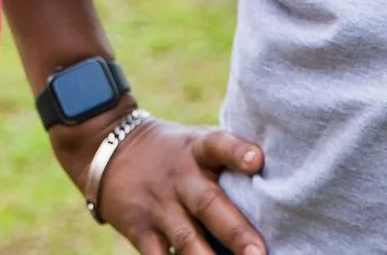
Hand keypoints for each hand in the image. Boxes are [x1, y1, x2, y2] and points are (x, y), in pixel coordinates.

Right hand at [57, 111, 266, 254]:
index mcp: (197, 150)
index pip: (219, 144)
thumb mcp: (196, 143)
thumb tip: (278, 186)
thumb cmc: (173, 153)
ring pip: (186, 238)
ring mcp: (159, 206)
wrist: (108, 148)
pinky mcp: (141, 230)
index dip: (237, 151)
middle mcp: (180, 178)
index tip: (257, 160)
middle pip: (209, 203)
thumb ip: (228, 159)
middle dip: (235, 230)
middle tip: (259, 253)